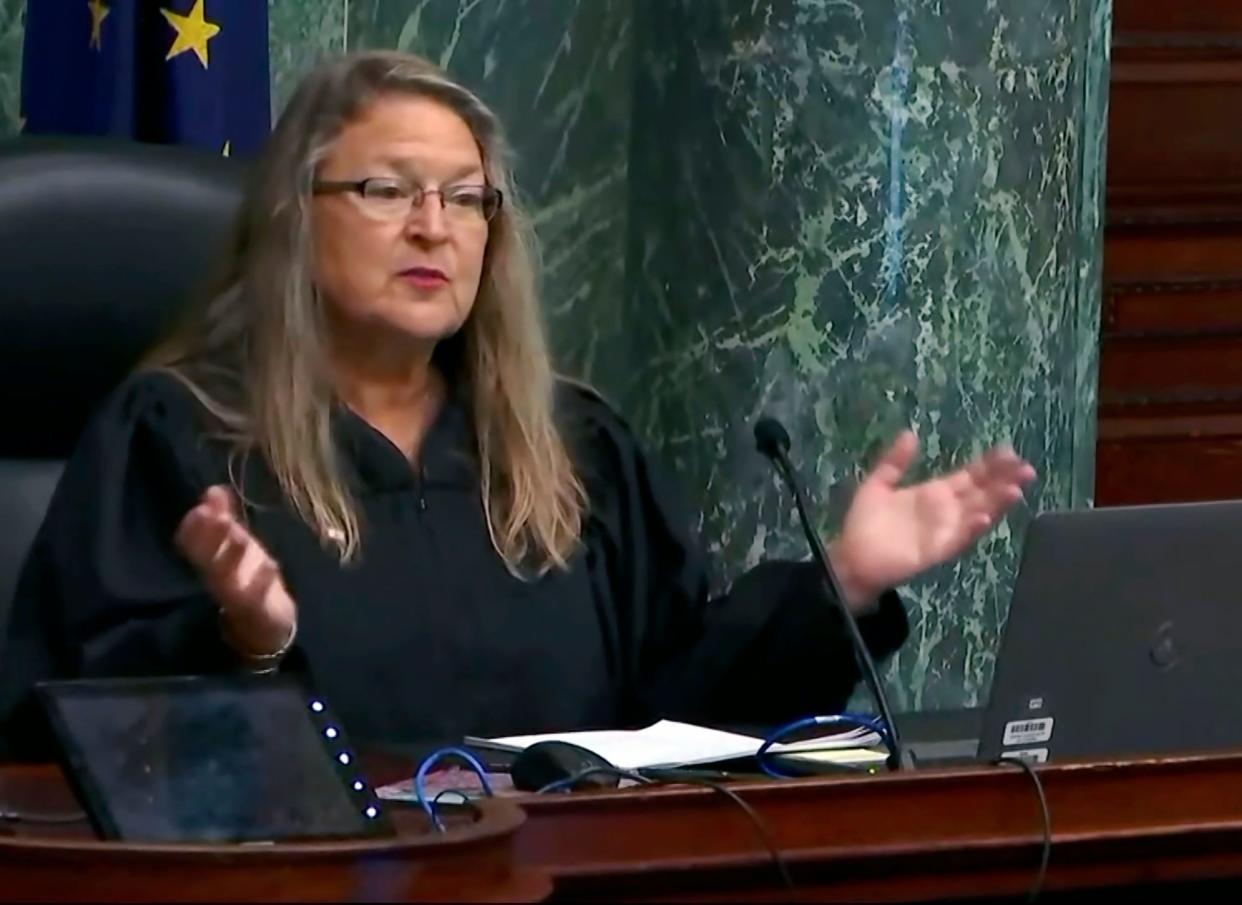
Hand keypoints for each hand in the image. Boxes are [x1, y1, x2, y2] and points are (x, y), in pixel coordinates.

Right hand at [173, 485, 296, 655]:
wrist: (265, 624)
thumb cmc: (247, 578)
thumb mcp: (235, 545)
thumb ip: (223, 518)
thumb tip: (214, 488)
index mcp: (212, 561)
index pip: (194, 543)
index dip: (194, 528)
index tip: (197, 508)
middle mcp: (219, 578)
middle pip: (209, 557)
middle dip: (208, 537)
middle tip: (204, 514)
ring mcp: (238, 595)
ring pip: (227, 576)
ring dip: (229, 555)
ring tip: (232, 532)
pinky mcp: (260, 608)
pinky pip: (259, 596)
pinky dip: (262, 581)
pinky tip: (269, 565)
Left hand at [829, 431, 1036, 609]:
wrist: (851, 559)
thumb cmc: (864, 524)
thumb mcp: (877, 485)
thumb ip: (894, 461)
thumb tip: (910, 433)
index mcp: (934, 493)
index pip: (969, 476)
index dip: (989, 464)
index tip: (1008, 451)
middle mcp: (946, 511)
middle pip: (981, 492)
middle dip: (1004, 480)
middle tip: (1025, 468)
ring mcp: (944, 531)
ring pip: (977, 513)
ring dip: (996, 503)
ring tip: (1016, 489)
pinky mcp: (936, 551)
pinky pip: (958, 539)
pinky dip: (970, 528)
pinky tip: (983, 516)